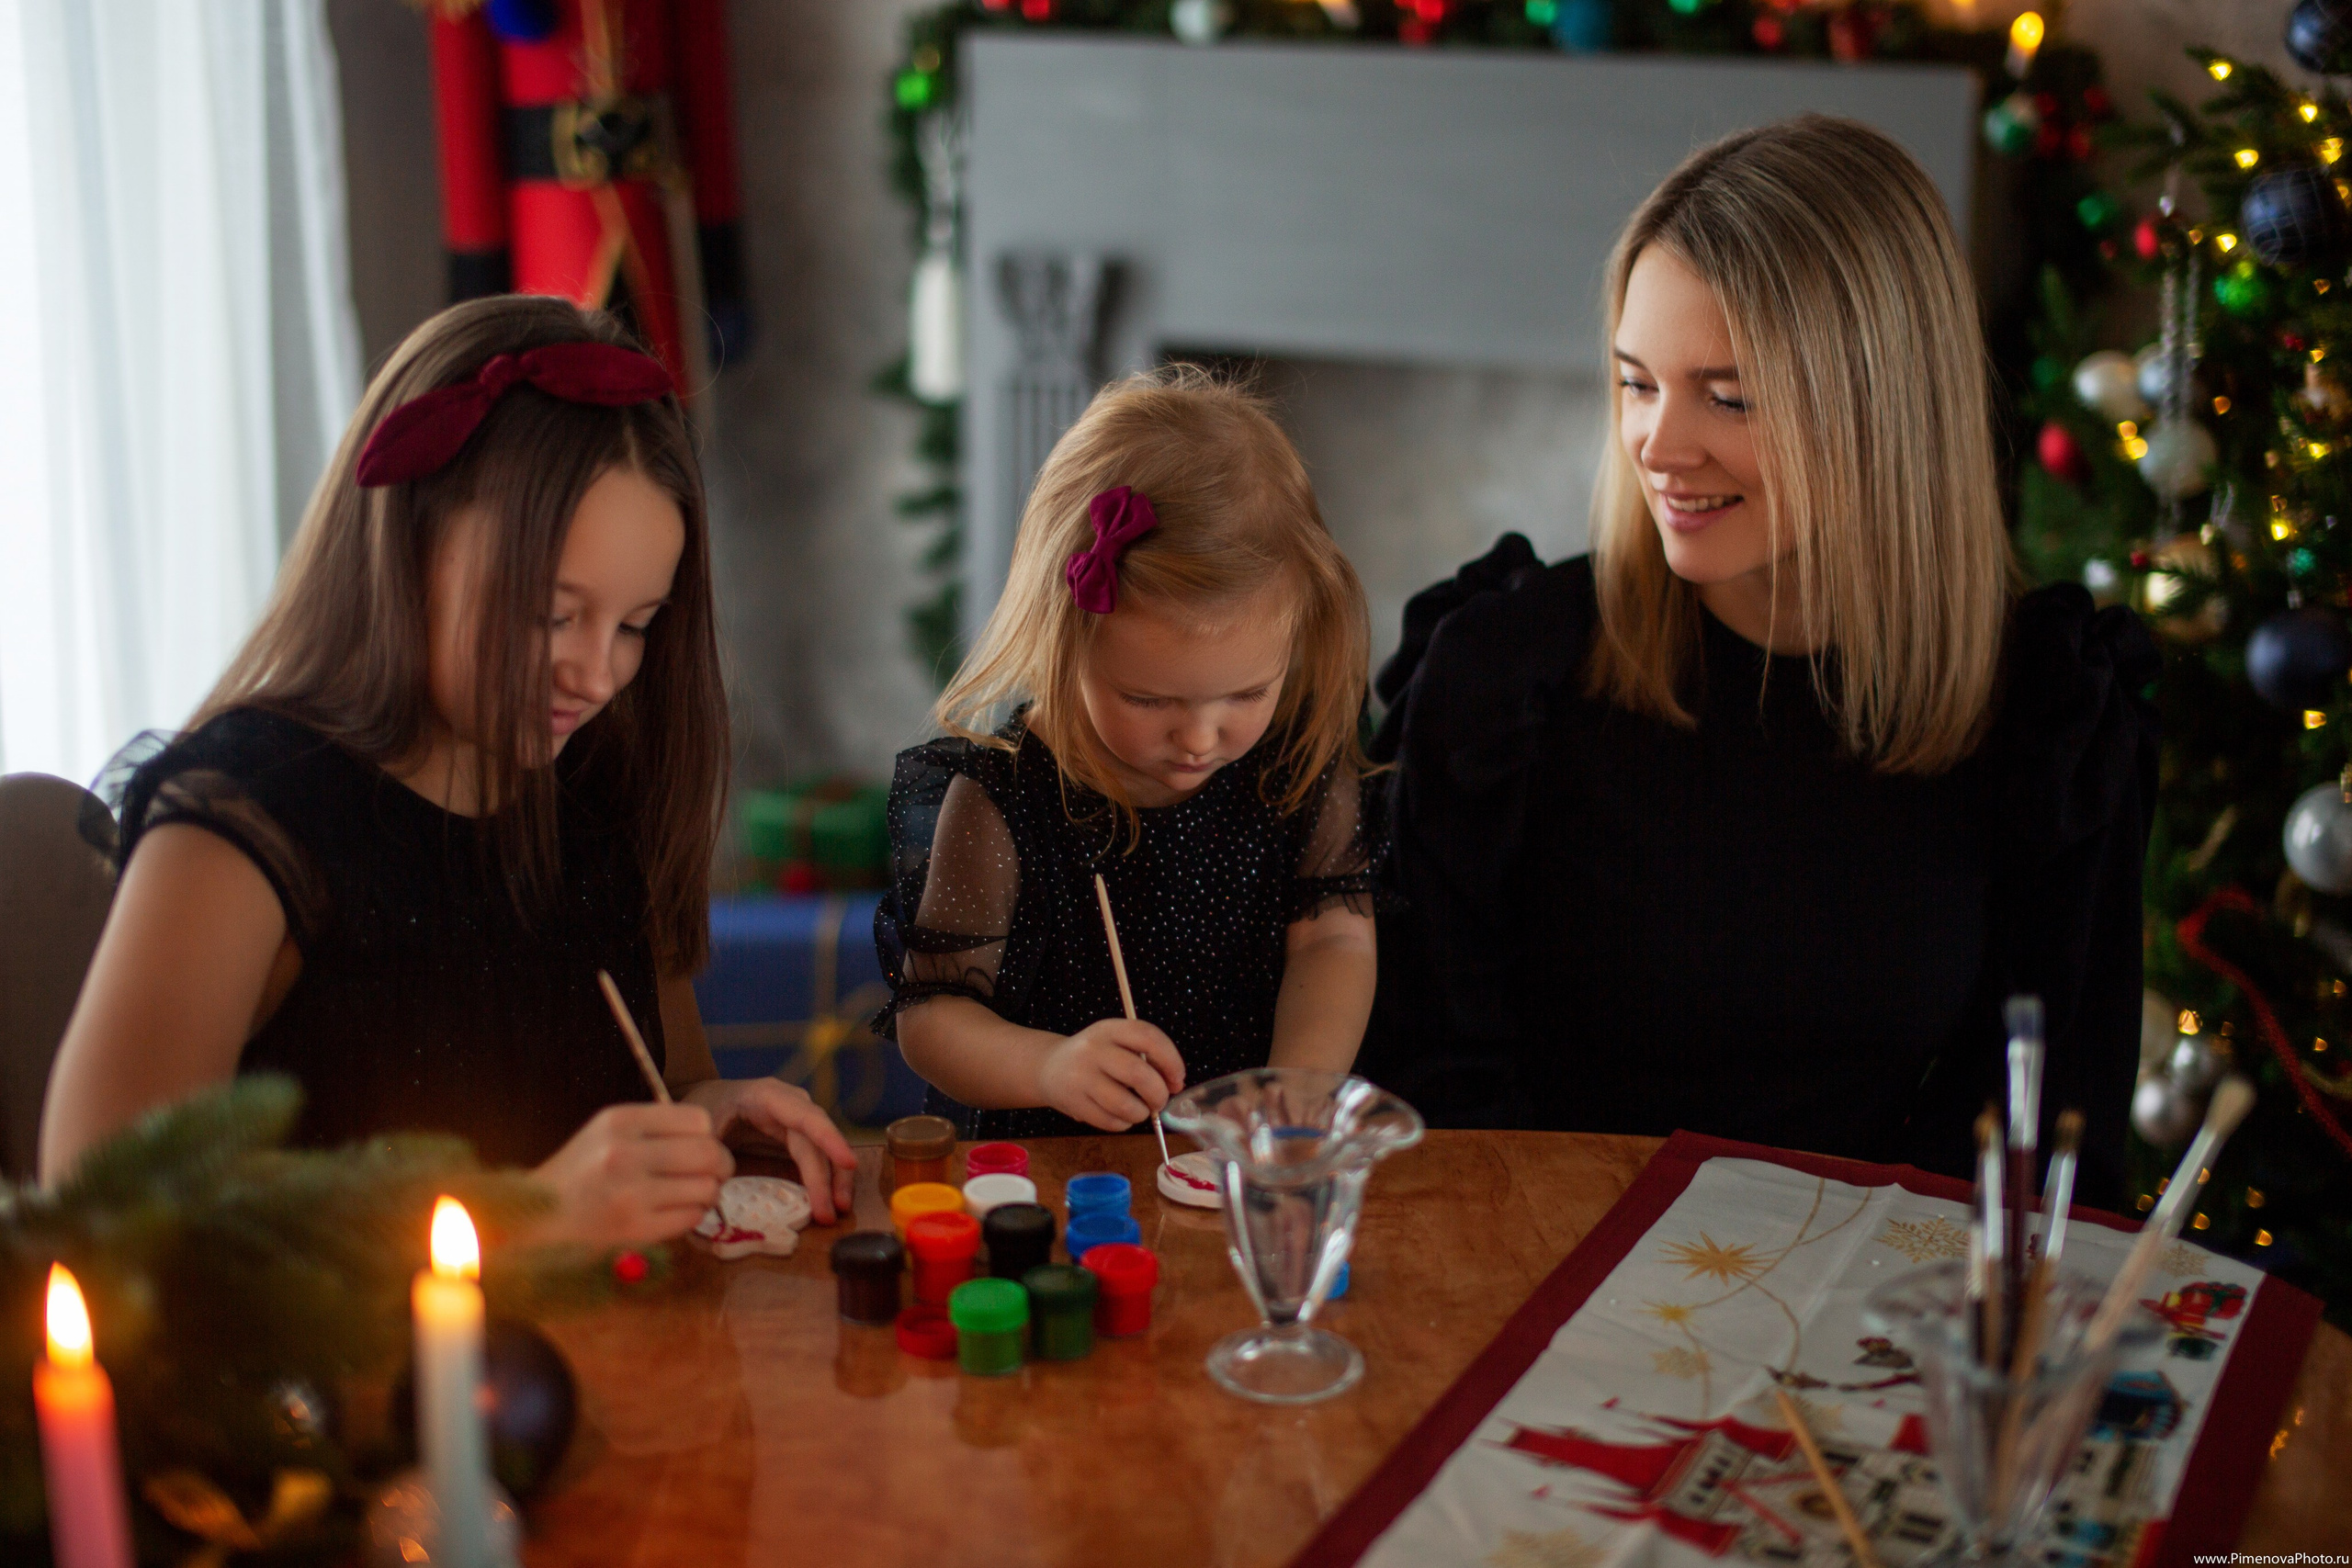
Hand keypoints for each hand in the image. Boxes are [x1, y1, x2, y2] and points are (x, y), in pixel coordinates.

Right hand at [530, 1102, 734, 1245]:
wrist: (535, 1223)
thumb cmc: (578, 1176)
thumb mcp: (605, 1134)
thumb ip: (654, 1129)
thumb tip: (711, 1138)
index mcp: (618, 1121)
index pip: (697, 1120)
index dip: (707, 1136)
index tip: (702, 1147)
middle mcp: (623, 1153)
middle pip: (708, 1153)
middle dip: (720, 1165)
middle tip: (715, 1174)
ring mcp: (630, 1194)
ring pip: (705, 1187)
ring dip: (708, 1193)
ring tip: (692, 1195)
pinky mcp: (635, 1230)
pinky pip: (691, 1218)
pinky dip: (692, 1216)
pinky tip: (675, 1214)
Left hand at [683, 1077, 857, 1222]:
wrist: (711, 1096)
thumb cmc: (708, 1107)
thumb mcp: (703, 1124)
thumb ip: (709, 1151)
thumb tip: (716, 1187)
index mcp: (768, 1096)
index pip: (806, 1117)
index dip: (828, 1139)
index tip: (848, 1163)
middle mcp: (792, 1105)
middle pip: (819, 1140)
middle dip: (829, 1175)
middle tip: (834, 1211)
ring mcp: (798, 1120)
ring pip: (825, 1149)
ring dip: (835, 1180)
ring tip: (837, 1210)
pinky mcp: (799, 1136)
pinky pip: (818, 1156)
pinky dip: (825, 1179)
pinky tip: (828, 1201)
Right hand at [1037, 1019, 1185, 1131]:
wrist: (1049, 1067)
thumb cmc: (1095, 1057)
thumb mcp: (1116, 1043)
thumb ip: (1145, 1056)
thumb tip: (1175, 1084)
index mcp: (1109, 1029)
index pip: (1148, 1037)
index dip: (1171, 1060)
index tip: (1177, 1078)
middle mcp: (1093, 1050)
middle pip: (1138, 1074)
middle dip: (1158, 1093)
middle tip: (1160, 1100)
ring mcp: (1080, 1077)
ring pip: (1125, 1104)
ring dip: (1141, 1113)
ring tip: (1140, 1110)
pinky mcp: (1073, 1102)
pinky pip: (1110, 1121)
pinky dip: (1123, 1123)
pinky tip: (1120, 1116)